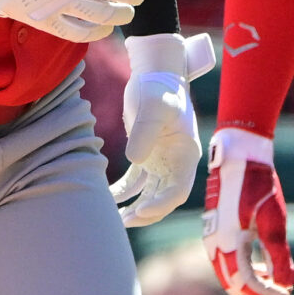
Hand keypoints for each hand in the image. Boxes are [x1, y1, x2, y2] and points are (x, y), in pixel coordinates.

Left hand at [111, 31, 215, 227]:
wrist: (154, 73)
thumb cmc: (158, 88)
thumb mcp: (154, 106)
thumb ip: (145, 132)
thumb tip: (134, 160)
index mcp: (186, 154)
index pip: (179, 190)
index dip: (162, 204)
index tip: (142, 210)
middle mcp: (176, 163)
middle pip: (164, 197)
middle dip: (147, 212)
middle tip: (126, 221)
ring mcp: (161, 161)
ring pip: (149, 193)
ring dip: (135, 207)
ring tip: (116, 220)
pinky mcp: (145, 156)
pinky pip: (134, 182)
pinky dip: (122, 192)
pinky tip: (108, 199)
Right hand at [203, 126, 293, 294]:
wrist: (237, 156)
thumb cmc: (258, 184)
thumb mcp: (274, 221)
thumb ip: (279, 256)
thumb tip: (285, 286)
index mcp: (229, 243)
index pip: (247, 284)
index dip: (268, 293)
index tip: (287, 293)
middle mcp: (214, 245)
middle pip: (232, 285)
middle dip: (257, 293)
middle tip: (281, 291)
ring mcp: (210, 238)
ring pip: (227, 275)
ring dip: (249, 282)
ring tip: (273, 279)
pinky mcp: (213, 232)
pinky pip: (224, 262)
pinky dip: (241, 270)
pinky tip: (260, 265)